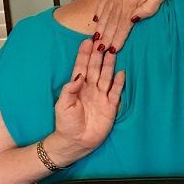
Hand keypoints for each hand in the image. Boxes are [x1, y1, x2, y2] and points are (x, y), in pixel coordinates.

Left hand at [50, 39, 125, 162]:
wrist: (76, 142)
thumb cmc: (66, 123)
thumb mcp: (62, 106)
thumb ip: (69, 90)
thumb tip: (78, 76)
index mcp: (77, 87)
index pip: (81, 67)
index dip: (84, 55)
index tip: (87, 41)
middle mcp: (90, 89)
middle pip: (96, 69)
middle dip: (98, 55)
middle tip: (102, 41)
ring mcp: (101, 97)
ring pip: (106, 77)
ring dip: (109, 65)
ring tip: (113, 52)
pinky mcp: (110, 106)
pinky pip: (116, 92)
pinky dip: (119, 83)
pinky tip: (121, 72)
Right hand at [93, 0, 177, 52]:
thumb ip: (147, 9)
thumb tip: (133, 20)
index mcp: (132, 2)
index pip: (122, 25)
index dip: (117, 38)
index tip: (112, 50)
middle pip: (111, 21)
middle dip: (106, 37)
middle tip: (100, 51)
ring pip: (105, 13)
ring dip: (100, 27)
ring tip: (96, 40)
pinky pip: (104, 1)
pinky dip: (99, 12)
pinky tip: (96, 19)